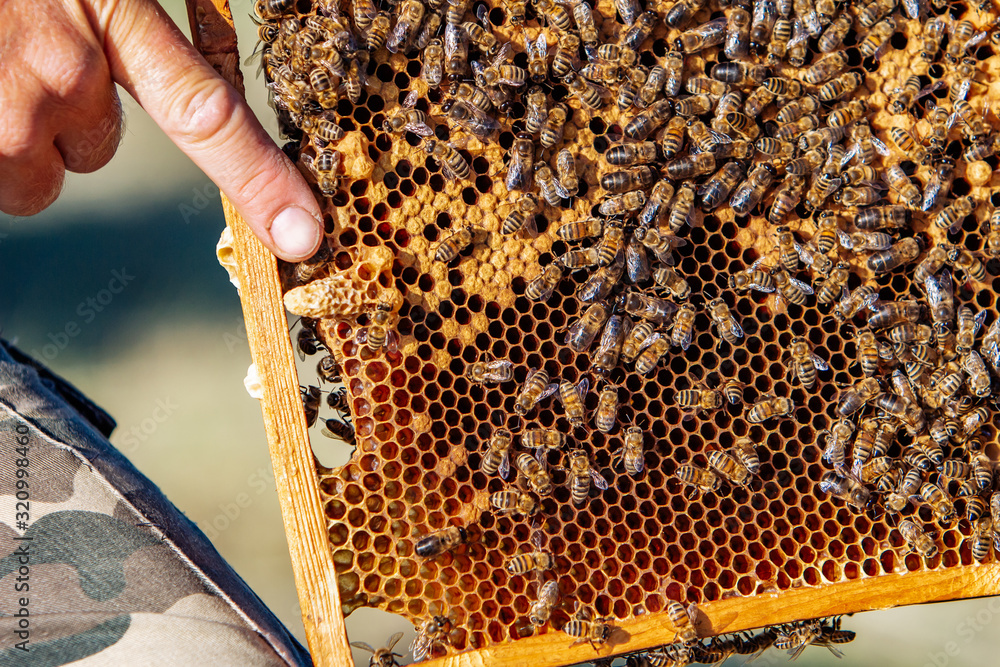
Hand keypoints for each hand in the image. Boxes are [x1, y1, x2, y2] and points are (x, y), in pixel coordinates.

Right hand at [0, 0, 322, 260]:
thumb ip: (122, 24)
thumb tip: (135, 66)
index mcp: (107, 16)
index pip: (208, 115)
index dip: (263, 182)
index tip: (307, 237)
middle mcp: (57, 75)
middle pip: (92, 149)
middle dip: (64, 118)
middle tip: (18, 52)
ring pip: (32, 171)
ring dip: (12, 134)